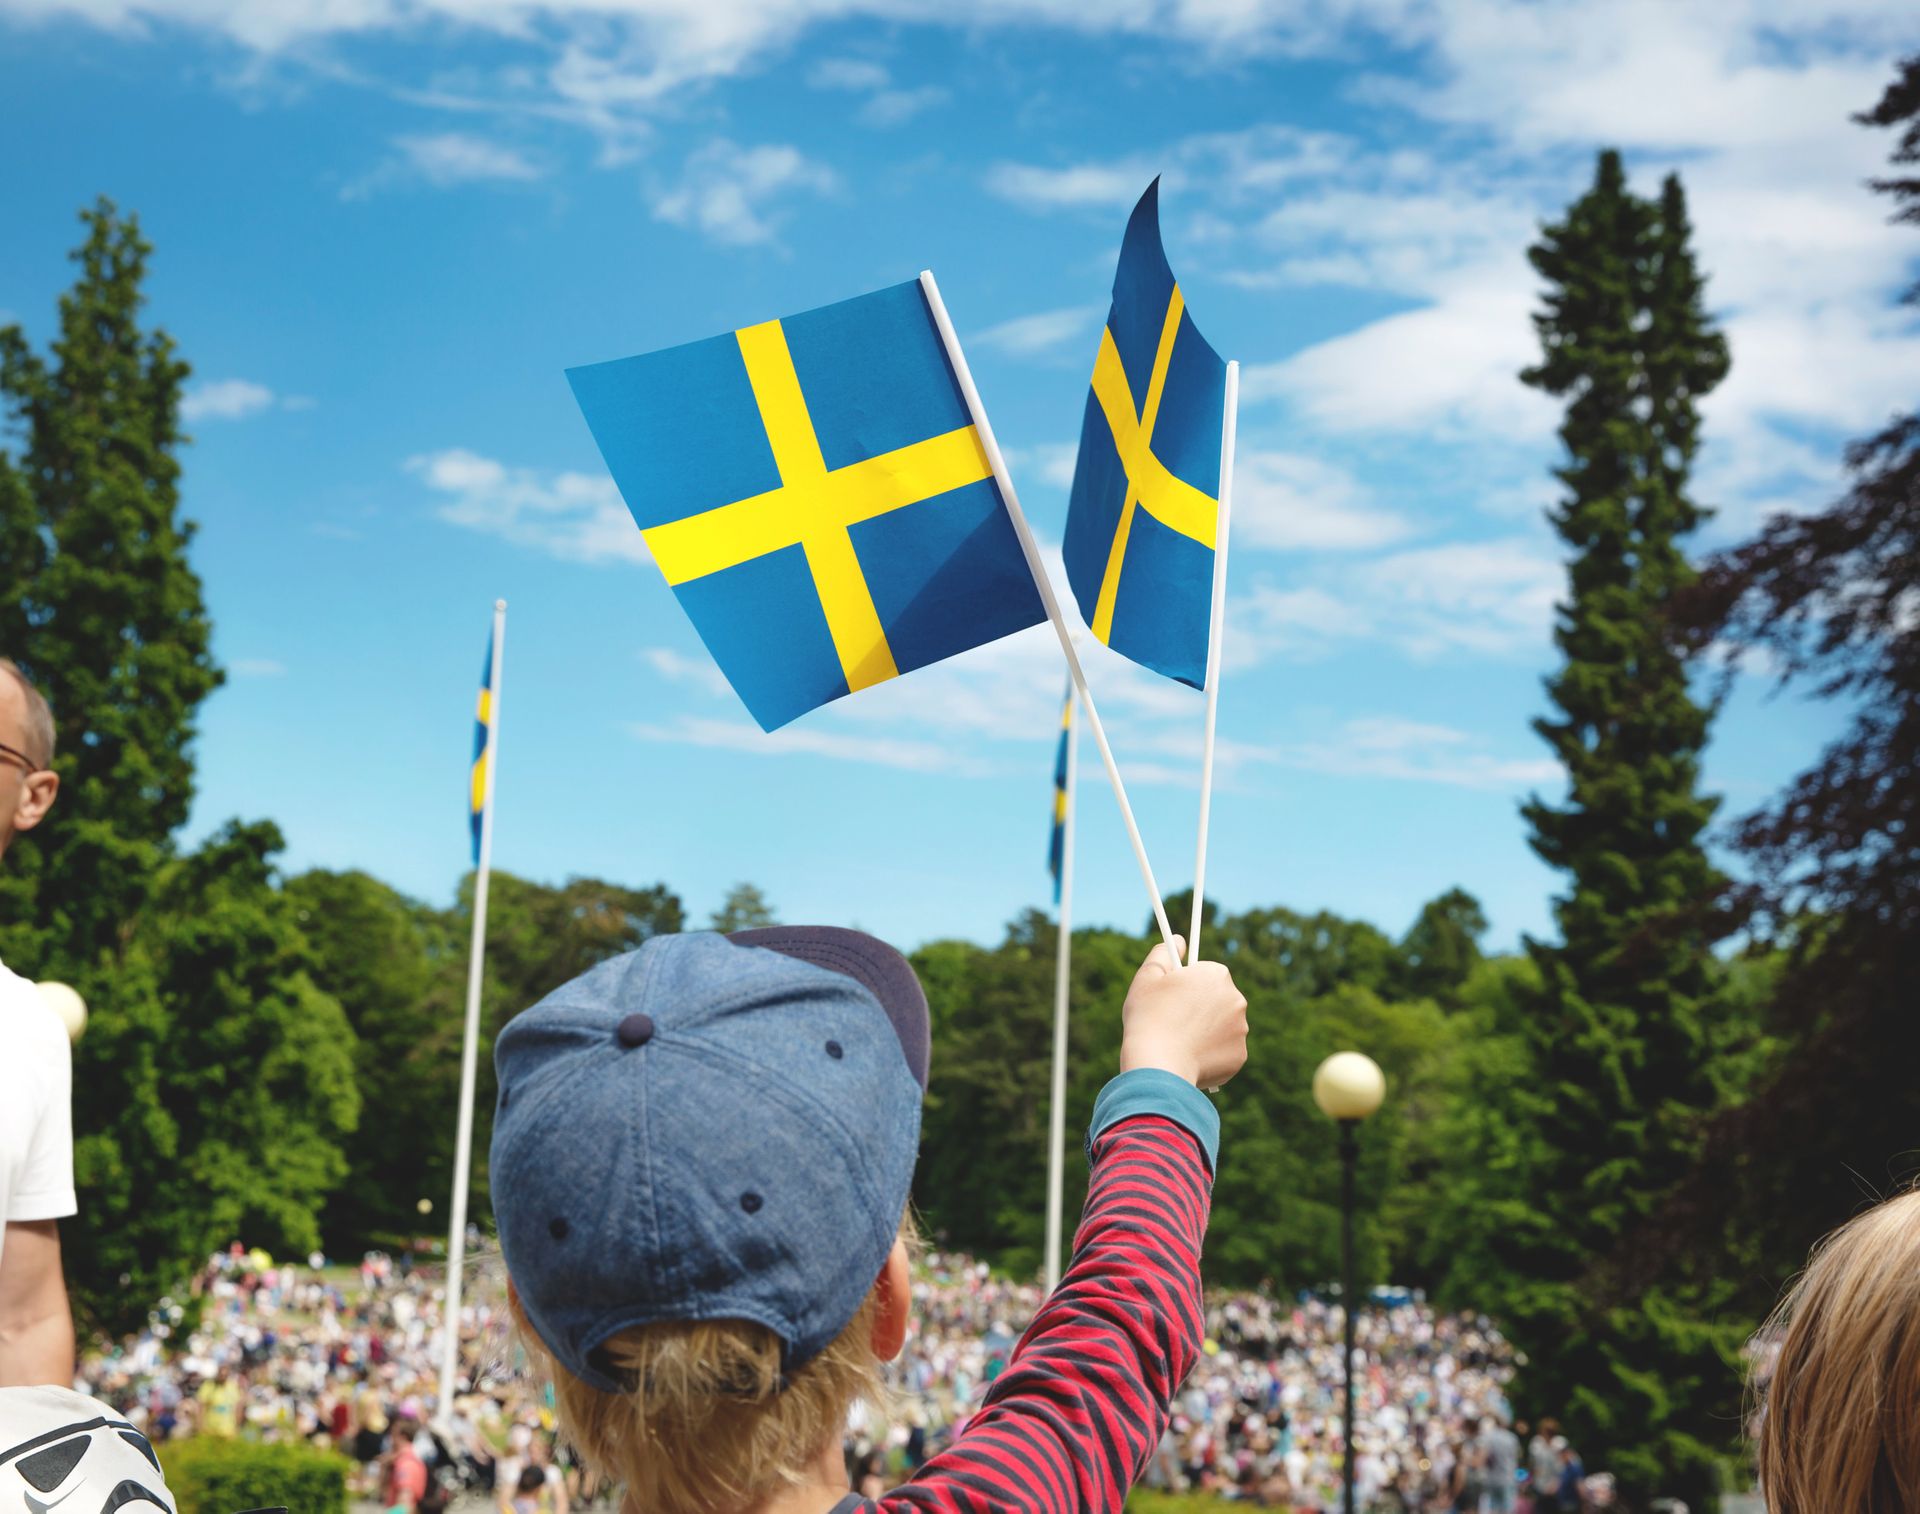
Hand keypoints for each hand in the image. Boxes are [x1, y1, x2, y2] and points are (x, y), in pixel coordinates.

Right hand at [1119, 937, 1248, 1089]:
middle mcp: (1237, 1000)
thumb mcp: (1147, 977)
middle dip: (1199, 1007)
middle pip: (1216, 999)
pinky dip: (1209, 1054)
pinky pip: (1223, 1051)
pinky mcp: (1239, 1057)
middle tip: (1174, 1020)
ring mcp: (1241, 1030)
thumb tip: (1178, 940)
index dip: (1186, 984)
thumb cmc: (1149, 1018)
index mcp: (1217, 975)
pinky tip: (1189, 1057)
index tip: (1173, 997)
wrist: (1159, 1066)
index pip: (1205, 974)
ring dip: (1206, 1030)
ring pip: (1221, 1026)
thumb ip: (1163, 953)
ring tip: (1179, 1041)